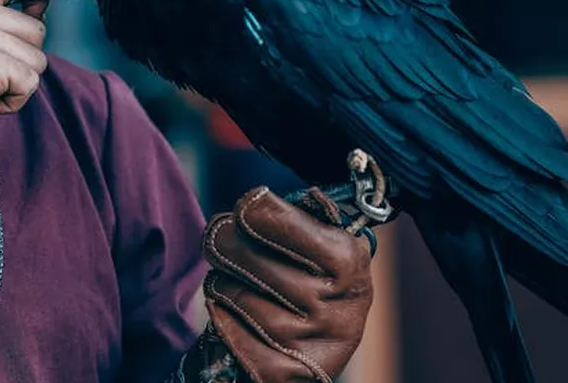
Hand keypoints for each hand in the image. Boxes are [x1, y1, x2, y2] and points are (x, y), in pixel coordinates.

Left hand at [194, 186, 373, 381]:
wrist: (317, 351)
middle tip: (218, 235)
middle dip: (226, 243)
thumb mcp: (322, 250)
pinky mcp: (285, 372)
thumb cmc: (311, 283)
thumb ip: (297, 222)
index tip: (243, 208)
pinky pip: (229, 329)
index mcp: (349, 263)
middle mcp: (337, 306)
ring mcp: (311, 343)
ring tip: (229, 279)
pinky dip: (220, 316)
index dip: (254, 212)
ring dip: (222, 283)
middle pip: (253, 259)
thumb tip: (256, 202)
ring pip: (237, 295)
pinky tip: (229, 311)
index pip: (286, 224)